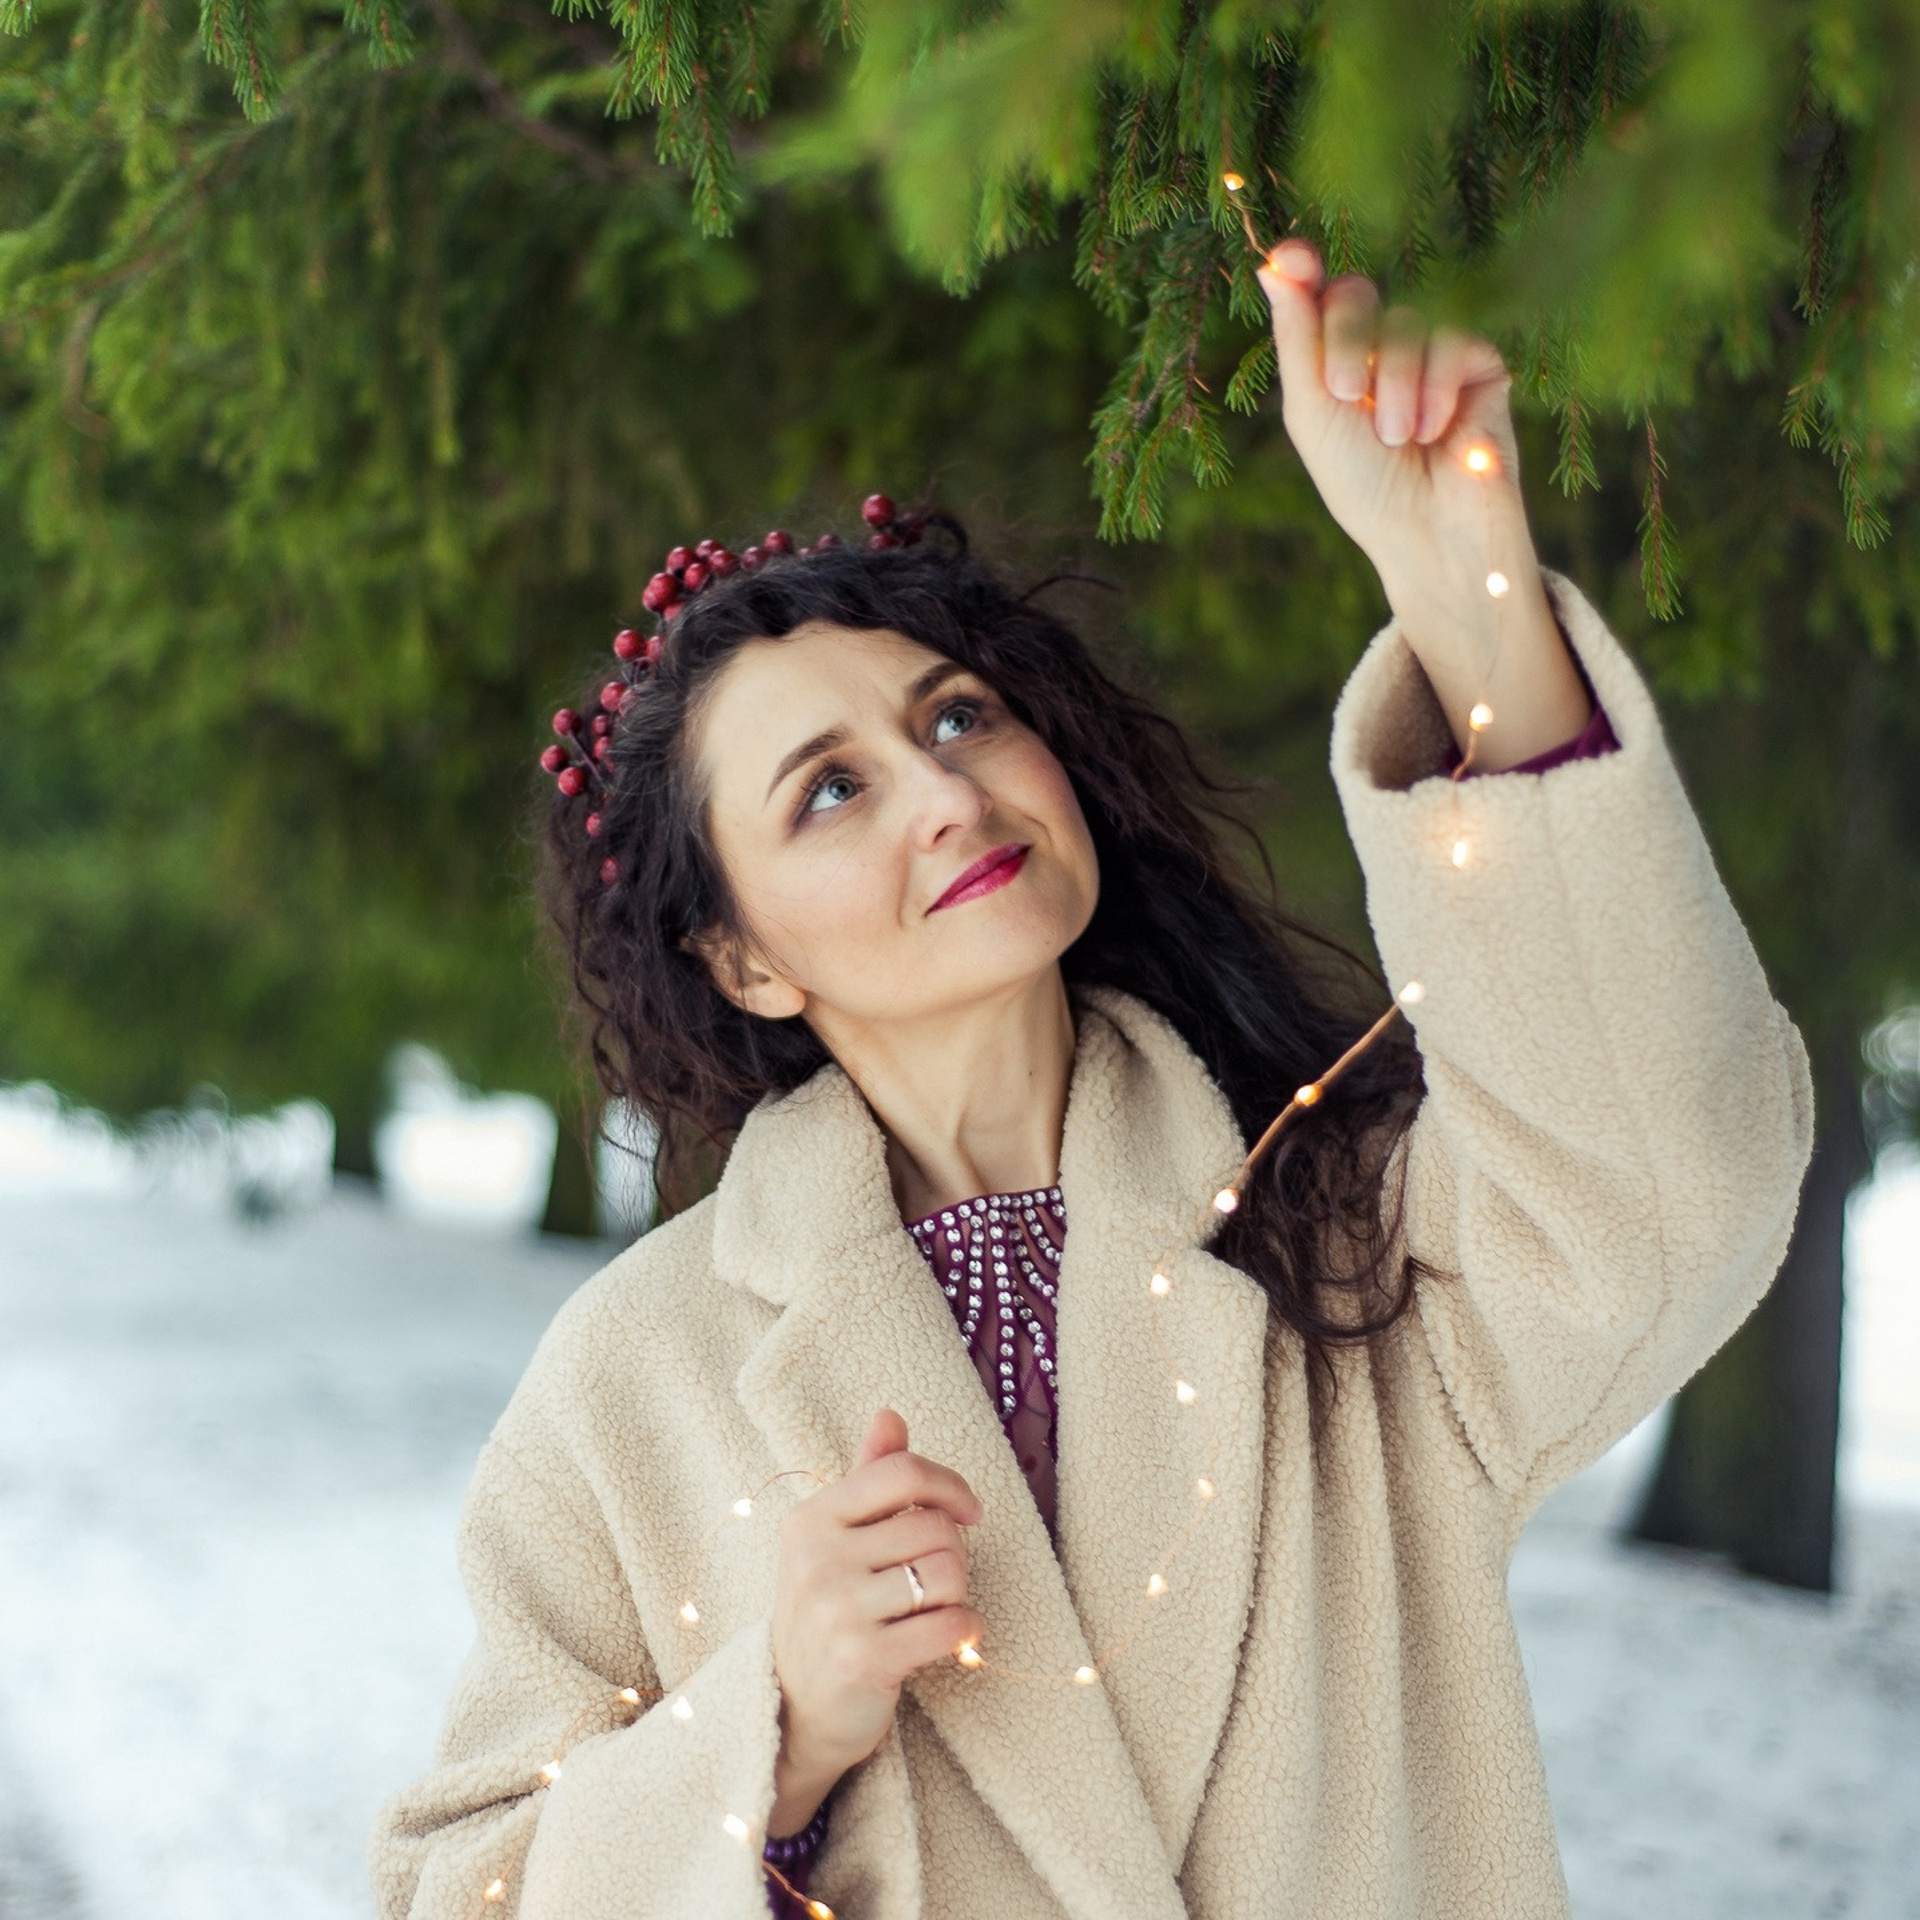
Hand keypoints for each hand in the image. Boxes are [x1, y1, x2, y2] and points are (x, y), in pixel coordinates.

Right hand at [767, 1407, 984, 1835]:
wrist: (792, 1707)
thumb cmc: (827, 1608)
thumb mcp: (836, 1537)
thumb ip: (867, 1476)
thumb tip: (889, 1415)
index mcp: (811, 1518)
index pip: (901, 1472)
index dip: (949, 1484)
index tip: (969, 1511)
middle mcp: (817, 1558)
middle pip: (935, 1526)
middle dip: (952, 1552)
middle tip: (933, 1581)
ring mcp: (836, 1610)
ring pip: (948, 1571)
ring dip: (958, 1593)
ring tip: (934, 1608)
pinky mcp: (863, 1659)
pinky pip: (951, 1624)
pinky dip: (965, 1630)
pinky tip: (949, 1637)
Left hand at [1257, 239, 1592, 769]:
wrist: (1427, 533)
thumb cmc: (1362, 486)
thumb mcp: (1313, 412)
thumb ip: (1296, 338)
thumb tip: (1270, 264)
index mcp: (1335, 362)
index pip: (1318, 295)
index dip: (1303, 270)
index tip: (1291, 258)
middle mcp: (1381, 350)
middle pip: (1354, 294)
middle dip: (1344, 341)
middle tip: (1344, 392)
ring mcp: (1433, 353)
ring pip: (1405, 319)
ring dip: (1392, 382)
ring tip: (1398, 438)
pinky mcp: (1481, 364)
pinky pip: (1452, 336)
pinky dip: (1434, 385)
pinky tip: (1436, 430)